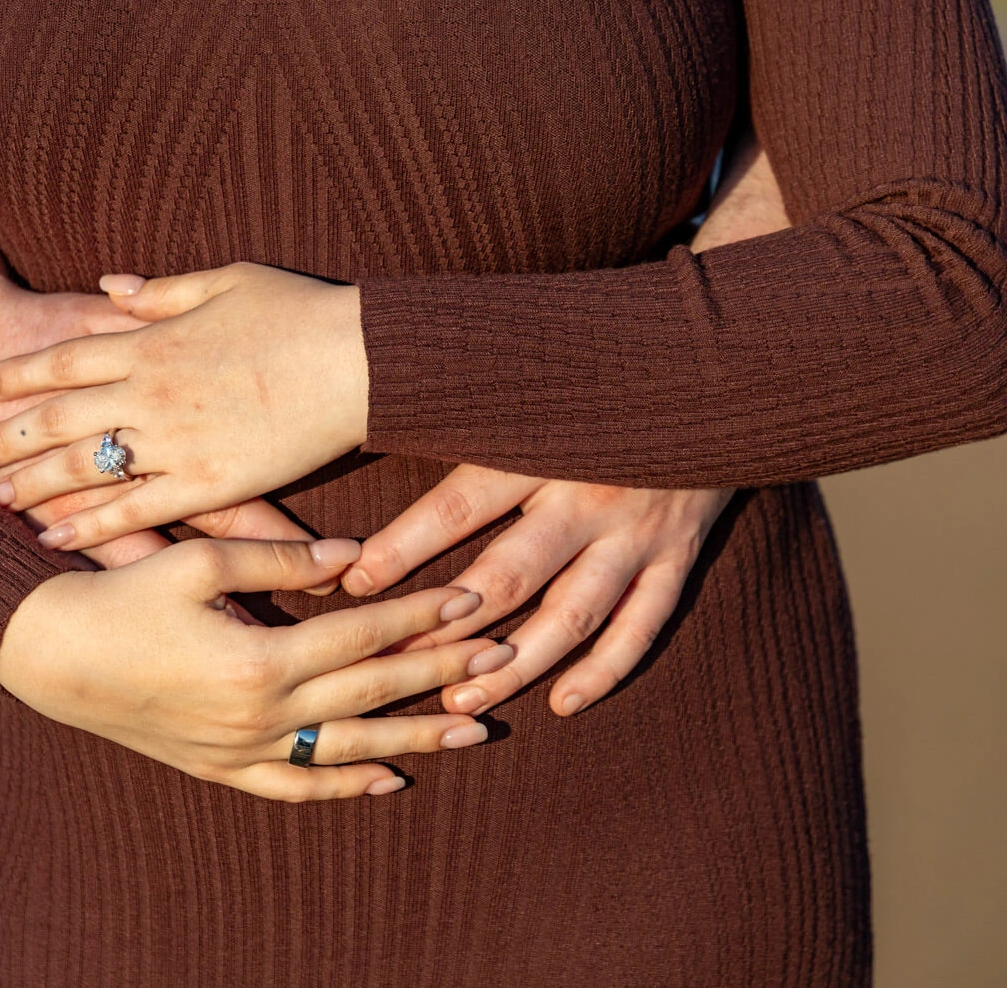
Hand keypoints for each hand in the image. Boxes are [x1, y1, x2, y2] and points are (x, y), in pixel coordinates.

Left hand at [0, 135, 318, 570]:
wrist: (361, 357)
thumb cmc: (302, 312)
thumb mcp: (228, 280)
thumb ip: (162, 291)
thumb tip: (110, 286)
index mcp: (152, 342)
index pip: (64, 360)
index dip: (18, 376)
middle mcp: (150, 392)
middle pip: (59, 419)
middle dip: (5, 438)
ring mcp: (174, 441)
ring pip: (84, 468)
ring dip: (32, 486)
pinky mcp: (207, 483)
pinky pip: (134, 510)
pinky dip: (90, 526)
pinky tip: (53, 539)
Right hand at [0, 537, 505, 801]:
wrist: (47, 657)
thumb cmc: (119, 597)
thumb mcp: (197, 563)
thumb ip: (281, 561)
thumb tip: (354, 559)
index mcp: (260, 658)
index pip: (362, 634)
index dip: (419, 614)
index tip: (470, 599)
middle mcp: (261, 715)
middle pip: (372, 693)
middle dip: (441, 674)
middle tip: (502, 659)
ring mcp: (242, 750)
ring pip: (348, 749)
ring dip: (416, 736)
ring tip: (477, 728)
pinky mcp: (221, 768)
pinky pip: (296, 786)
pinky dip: (345, 786)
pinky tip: (390, 780)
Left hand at [343, 130, 787, 717]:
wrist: (713, 362)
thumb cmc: (595, 373)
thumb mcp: (528, 380)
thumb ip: (462, 406)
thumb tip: (375, 412)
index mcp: (536, 448)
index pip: (456, 509)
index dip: (402, 550)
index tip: (351, 582)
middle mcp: (585, 495)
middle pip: (507, 578)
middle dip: (448, 628)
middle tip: (397, 664)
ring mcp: (636, 531)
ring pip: (569, 617)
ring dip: (515, 665)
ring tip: (463, 700)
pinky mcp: (678, 553)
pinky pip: (642, 625)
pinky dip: (605, 670)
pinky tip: (563, 702)